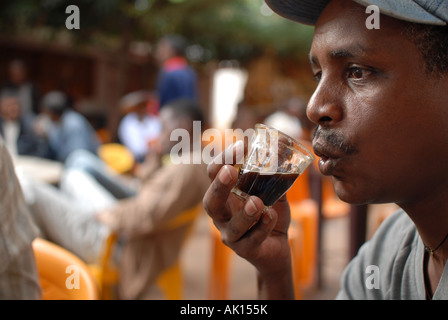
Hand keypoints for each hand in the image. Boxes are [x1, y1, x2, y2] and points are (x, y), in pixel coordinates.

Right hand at [203, 141, 293, 297]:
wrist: (278, 246)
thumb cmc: (269, 214)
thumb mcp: (272, 192)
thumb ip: (274, 177)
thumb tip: (282, 152)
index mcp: (225, 196)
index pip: (214, 174)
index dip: (224, 159)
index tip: (241, 145)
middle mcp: (223, 215)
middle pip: (211, 202)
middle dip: (219, 187)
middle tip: (230, 171)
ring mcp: (232, 235)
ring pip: (231, 227)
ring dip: (244, 214)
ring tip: (256, 202)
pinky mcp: (247, 250)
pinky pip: (252, 240)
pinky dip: (262, 227)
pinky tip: (271, 216)